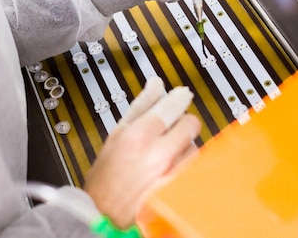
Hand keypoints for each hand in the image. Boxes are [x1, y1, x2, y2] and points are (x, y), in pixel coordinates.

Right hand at [84, 77, 200, 228]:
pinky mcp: (179, 189)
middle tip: (171, 127)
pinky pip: (193, 167)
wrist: (103, 213)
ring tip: (166, 153)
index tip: (181, 95)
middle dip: (182, 122)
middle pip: (190, 124)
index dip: (179, 98)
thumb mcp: (117, 133)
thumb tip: (156, 85)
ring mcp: (171, 174)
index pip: (172, 106)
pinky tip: (169, 168)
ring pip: (194, 146)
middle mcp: (158, 154)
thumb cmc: (106, 176)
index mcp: (139, 135)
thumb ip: (140, 106)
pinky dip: (185, 164)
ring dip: (184, 146)